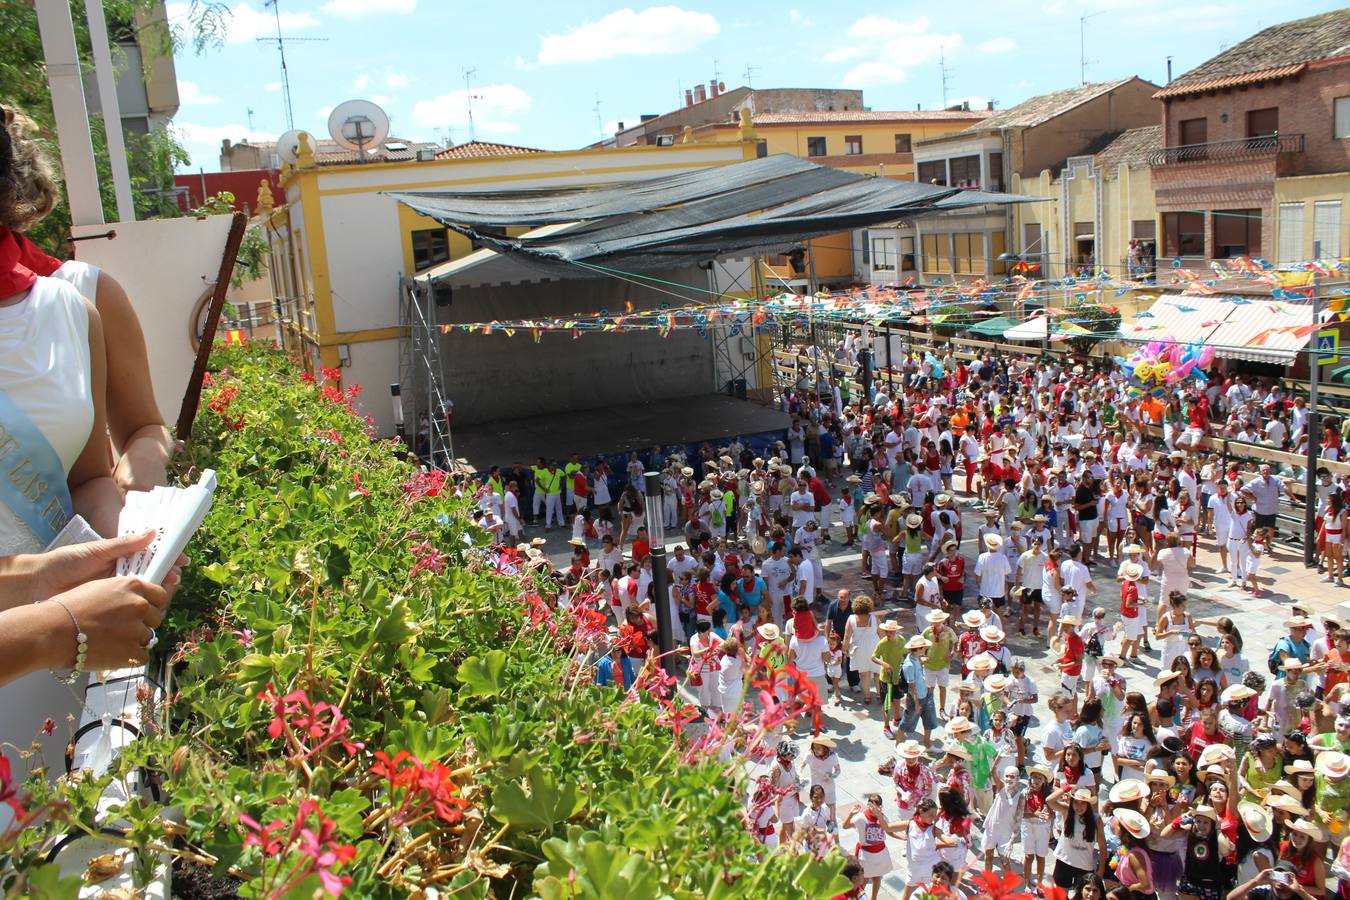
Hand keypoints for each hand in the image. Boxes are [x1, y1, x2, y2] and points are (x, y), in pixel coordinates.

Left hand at [4, 530, 160, 607]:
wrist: (40, 584)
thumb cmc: (66, 562)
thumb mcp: (97, 549)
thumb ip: (125, 543)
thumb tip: (153, 532)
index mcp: (120, 556)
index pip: (150, 554)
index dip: (168, 556)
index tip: (182, 560)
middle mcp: (121, 572)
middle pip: (152, 572)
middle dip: (167, 573)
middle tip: (175, 577)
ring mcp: (116, 589)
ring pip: (145, 588)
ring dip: (158, 589)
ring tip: (167, 590)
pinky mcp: (110, 605)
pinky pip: (131, 603)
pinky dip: (143, 604)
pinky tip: (151, 605)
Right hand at [41, 576, 169, 668]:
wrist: (51, 631)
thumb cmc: (68, 609)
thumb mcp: (100, 588)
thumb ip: (123, 593)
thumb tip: (137, 600)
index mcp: (133, 586)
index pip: (160, 596)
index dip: (153, 605)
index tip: (145, 612)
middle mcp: (140, 605)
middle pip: (155, 618)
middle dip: (142, 623)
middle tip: (121, 629)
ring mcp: (138, 629)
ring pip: (148, 637)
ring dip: (134, 641)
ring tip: (111, 642)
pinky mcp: (133, 652)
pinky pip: (142, 656)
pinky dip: (130, 658)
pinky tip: (113, 654)